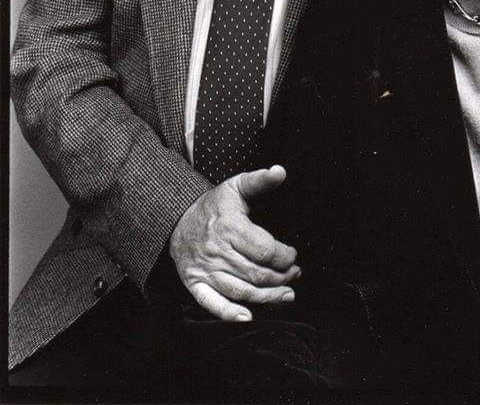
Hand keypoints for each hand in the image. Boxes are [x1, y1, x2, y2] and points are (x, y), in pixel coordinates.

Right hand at [169, 164, 299, 321]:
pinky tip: (248, 317)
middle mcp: (217, 250)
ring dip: (267, 297)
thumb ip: (260, 180)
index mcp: (229, 226)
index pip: (265, 250)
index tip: (293, 256)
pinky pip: (213, 303)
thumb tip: (280, 171)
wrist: (177, 219)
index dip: (285, 257)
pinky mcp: (195, 283)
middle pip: (256, 273)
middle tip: (294, 275)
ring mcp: (205, 270)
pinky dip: (230, 313)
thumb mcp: (236, 186)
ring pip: (241, 291)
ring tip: (286, 295)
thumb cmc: (214, 205)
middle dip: (281, 278)